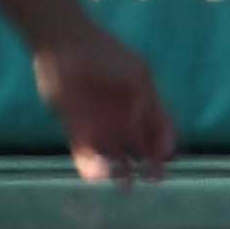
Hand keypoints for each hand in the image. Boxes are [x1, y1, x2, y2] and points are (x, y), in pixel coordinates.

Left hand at [32, 19, 176, 183]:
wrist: (64, 46)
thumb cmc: (104, 54)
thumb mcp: (137, 74)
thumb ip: (147, 103)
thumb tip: (148, 132)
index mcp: (142, 105)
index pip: (160, 132)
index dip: (165, 146)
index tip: (165, 155)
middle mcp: (123, 120)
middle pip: (141, 152)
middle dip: (149, 168)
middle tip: (151, 178)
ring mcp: (100, 127)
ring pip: (114, 160)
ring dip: (119, 173)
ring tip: (124, 182)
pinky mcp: (76, 131)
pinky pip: (86, 156)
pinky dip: (91, 167)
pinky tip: (97, 174)